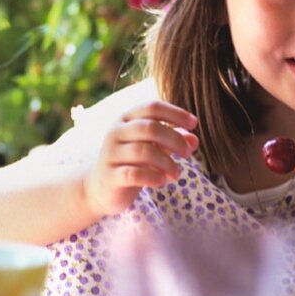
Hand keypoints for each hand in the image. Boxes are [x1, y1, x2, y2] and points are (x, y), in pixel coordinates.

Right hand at [82, 100, 197, 218]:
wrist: (100, 188)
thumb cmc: (131, 162)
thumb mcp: (152, 148)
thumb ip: (172, 141)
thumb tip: (194, 140)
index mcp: (126, 119)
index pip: (152, 107)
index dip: (175, 113)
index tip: (194, 124)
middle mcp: (116, 132)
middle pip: (150, 127)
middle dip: (175, 139)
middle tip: (188, 153)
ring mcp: (111, 154)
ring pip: (144, 151)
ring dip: (167, 162)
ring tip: (177, 173)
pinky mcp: (110, 176)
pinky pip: (134, 174)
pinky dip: (153, 177)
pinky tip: (163, 181)